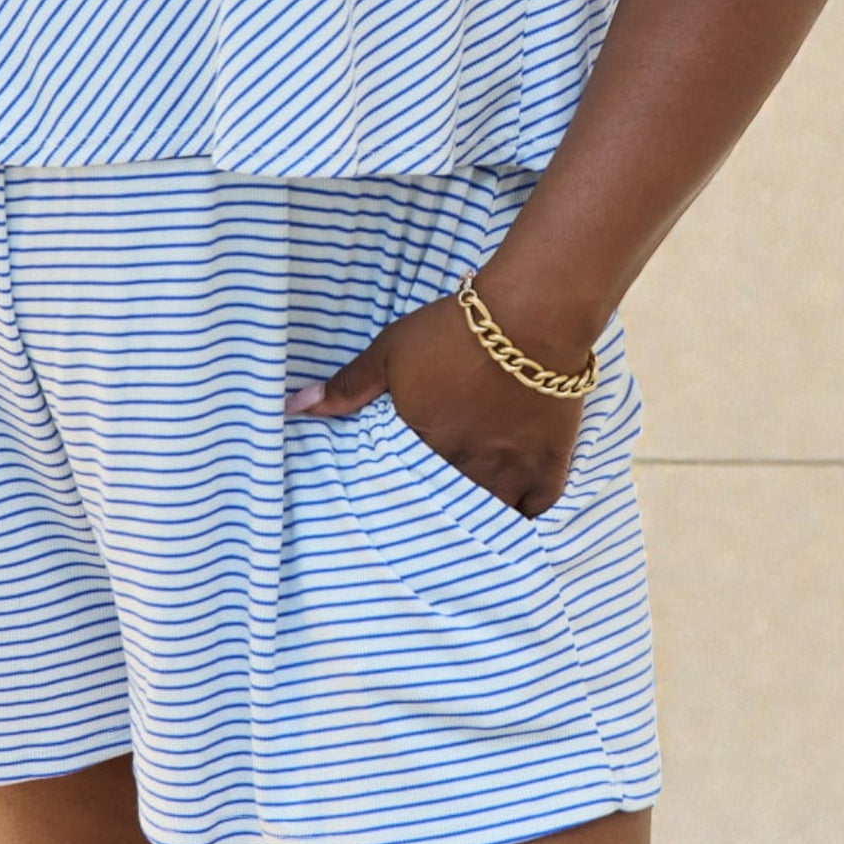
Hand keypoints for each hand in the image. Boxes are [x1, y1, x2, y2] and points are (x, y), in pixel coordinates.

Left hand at [283, 279, 592, 518]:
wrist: (530, 316)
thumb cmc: (455, 330)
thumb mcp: (391, 350)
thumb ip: (348, 386)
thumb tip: (294, 408)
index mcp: (425, 445)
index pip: (403, 490)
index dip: (397, 498)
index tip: (390, 506)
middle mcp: (466, 467)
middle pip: (447, 508)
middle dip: (436, 515)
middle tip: (426, 525)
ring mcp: (511, 469)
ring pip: (491, 513)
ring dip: (476, 519)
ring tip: (465, 526)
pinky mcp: (549, 463)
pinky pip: (537, 507)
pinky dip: (525, 512)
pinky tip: (515, 512)